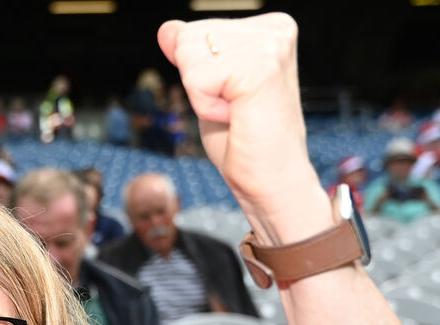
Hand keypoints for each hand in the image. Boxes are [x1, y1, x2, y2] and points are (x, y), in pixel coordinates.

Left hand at [157, 14, 328, 241]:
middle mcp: (274, 29)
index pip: (192, 32)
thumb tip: (165, 28)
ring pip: (188, 55)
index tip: (231, 99)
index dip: (198, 76)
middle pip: (187, 38)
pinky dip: (204, 107)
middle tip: (232, 109)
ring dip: (201, 96)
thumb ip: (189, 54)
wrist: (271, 180)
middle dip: (196, 83)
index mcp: (267, 28)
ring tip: (236, 113)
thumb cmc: (242, 141)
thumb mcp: (206, 89)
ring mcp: (271, 44)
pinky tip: (236, 117)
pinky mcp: (260, 66)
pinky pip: (195, 79)